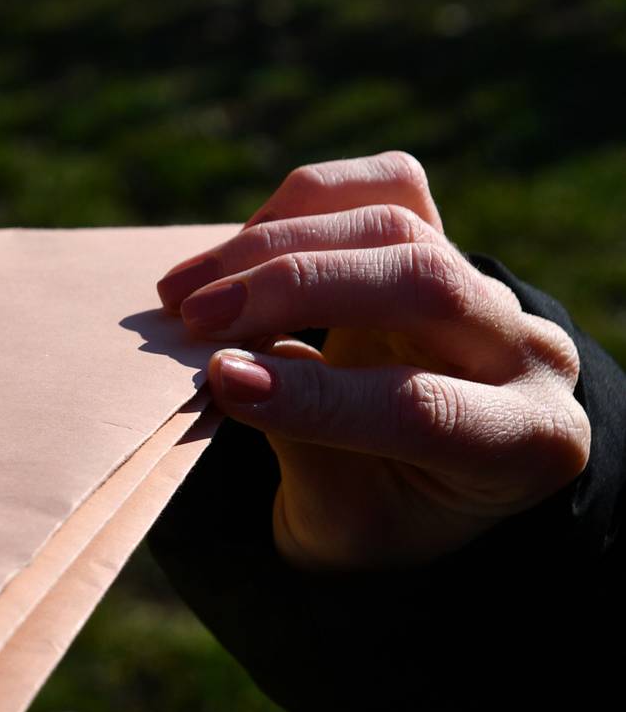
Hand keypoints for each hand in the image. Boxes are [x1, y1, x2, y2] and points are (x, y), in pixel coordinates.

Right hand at [156, 152, 590, 569]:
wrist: (421, 478)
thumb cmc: (378, 513)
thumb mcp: (343, 526)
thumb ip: (305, 447)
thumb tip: (231, 366)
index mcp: (527, 443)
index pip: (423, 406)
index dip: (314, 394)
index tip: (220, 381)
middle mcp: (525, 352)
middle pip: (422, 282)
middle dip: (294, 288)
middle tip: (196, 320)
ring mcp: (488, 287)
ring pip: (395, 222)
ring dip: (273, 245)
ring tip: (185, 292)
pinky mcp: (445, 240)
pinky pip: (389, 185)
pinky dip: (303, 202)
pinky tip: (239, 247)